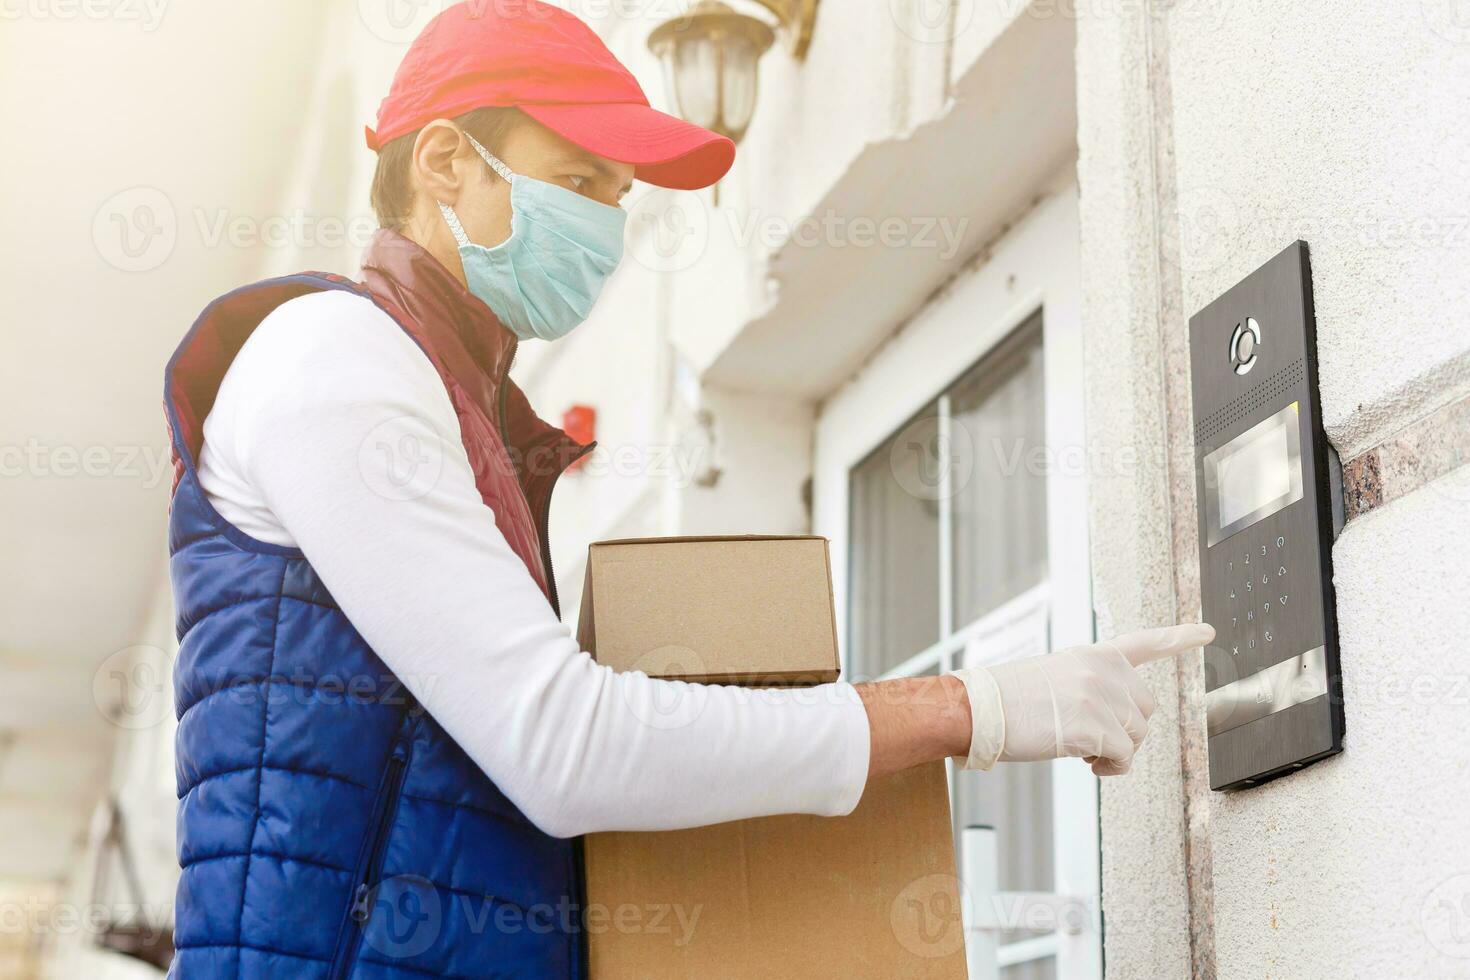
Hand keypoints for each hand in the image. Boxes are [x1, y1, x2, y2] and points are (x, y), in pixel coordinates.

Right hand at [951, 623, 1214, 775]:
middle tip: (1092, 739)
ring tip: (1081, 751)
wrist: (978, 709)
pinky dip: (1109, 768)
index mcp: (1093, 655)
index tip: (1208, 631)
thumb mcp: (1056, 678)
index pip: (1144, 643)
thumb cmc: (1009, 700)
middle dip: (1126, 731)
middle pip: (1146, 711)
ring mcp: (1099, 697)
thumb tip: (1119, 729)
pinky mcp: (1093, 727)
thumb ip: (1093, 689)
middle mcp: (1103, 671)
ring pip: (1137, 738)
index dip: (1179, 638)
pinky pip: (1122, 758)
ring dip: (1115, 752)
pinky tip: (1084, 762)